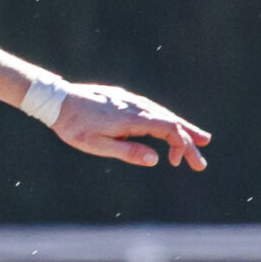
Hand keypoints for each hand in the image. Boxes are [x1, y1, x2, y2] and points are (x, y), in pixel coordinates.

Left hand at [51, 82, 209, 169]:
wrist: (57, 101)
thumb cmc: (75, 127)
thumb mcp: (97, 146)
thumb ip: (127, 151)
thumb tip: (156, 159)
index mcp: (133, 120)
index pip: (169, 129)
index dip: (183, 144)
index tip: (185, 162)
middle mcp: (136, 107)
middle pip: (171, 121)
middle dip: (189, 138)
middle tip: (203, 155)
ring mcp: (131, 101)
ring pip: (162, 114)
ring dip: (180, 127)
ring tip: (196, 139)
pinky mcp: (124, 99)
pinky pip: (151, 110)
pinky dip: (164, 120)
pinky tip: (167, 127)